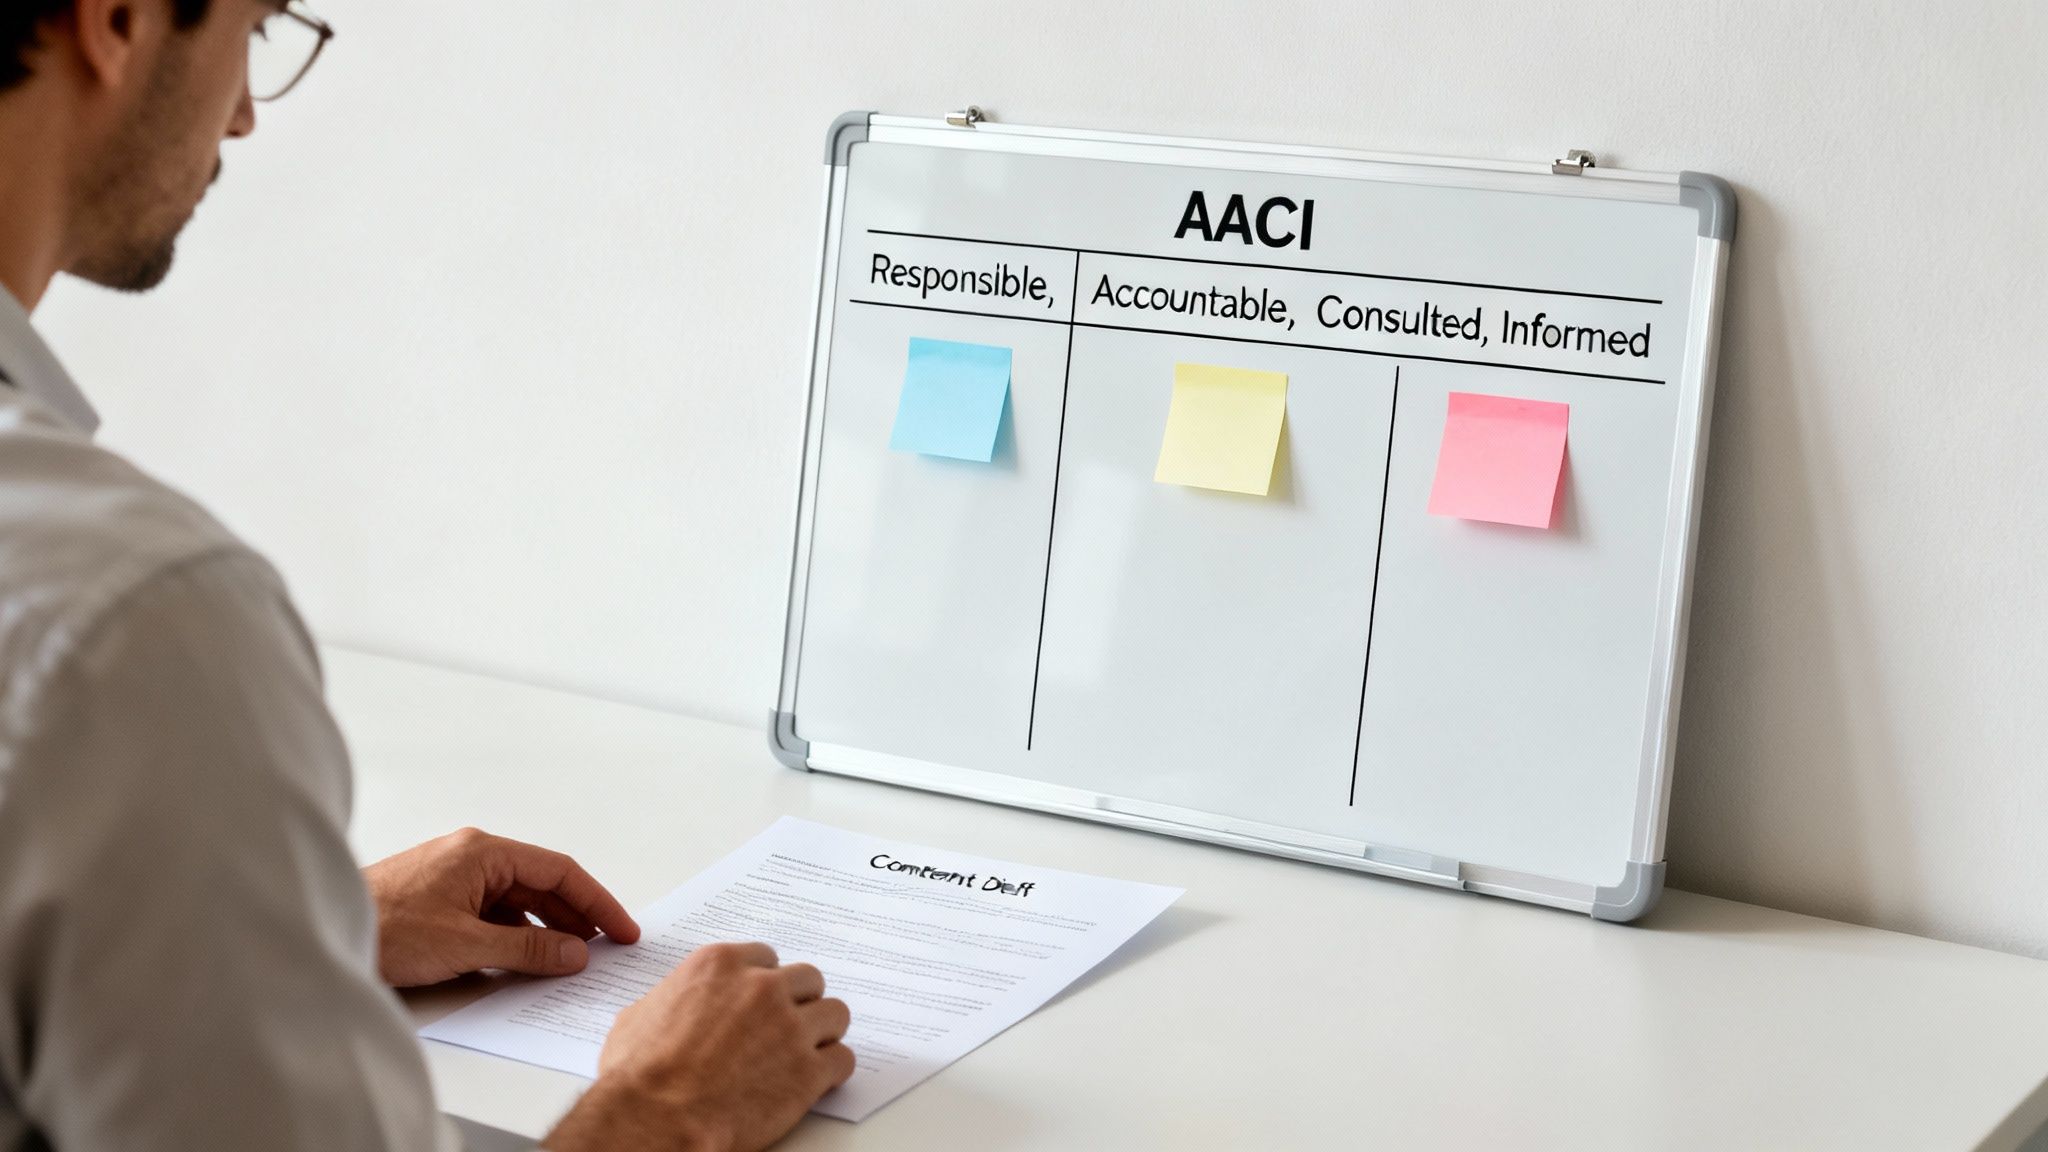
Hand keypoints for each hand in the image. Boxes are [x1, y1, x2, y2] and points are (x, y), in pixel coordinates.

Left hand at [362, 828, 639, 987]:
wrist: (319, 931)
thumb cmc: (383, 927)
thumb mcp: (465, 945)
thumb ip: (527, 950)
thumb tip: (576, 953)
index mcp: (483, 852)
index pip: (559, 871)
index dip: (597, 902)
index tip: (622, 930)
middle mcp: (473, 857)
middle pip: (541, 885)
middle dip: (575, 918)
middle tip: (604, 950)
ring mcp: (455, 877)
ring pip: (517, 902)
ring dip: (544, 931)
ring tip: (568, 961)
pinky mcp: (440, 900)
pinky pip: (493, 915)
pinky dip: (514, 937)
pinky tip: (523, 961)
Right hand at [545, 942, 854, 1151]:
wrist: (655, 1119)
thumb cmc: (638, 1076)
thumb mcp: (638, 1017)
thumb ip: (670, 999)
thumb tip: (669, 1005)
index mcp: (721, 966)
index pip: (766, 958)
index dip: (766, 982)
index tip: (765, 1000)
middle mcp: (761, 988)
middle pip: (807, 980)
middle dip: (800, 1003)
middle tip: (788, 1027)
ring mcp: (790, 1028)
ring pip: (834, 1014)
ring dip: (823, 1033)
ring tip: (807, 1053)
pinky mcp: (809, 1071)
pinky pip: (843, 1059)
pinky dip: (833, 1070)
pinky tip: (817, 1080)